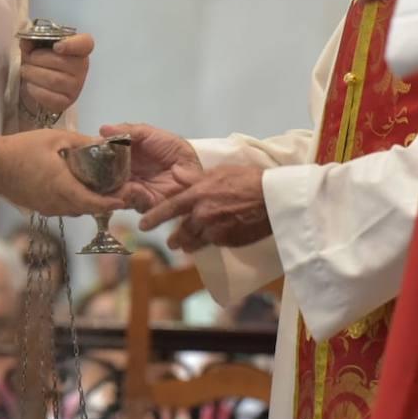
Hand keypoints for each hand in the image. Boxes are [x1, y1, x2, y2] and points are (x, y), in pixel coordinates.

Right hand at [0, 129, 124, 216]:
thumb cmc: (23, 148)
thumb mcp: (56, 138)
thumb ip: (82, 142)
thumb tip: (104, 143)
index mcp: (63, 187)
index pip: (93, 203)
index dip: (111, 203)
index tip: (125, 198)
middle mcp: (57, 203)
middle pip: (88, 209)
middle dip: (105, 203)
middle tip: (119, 191)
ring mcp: (47, 208)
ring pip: (76, 210)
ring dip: (90, 203)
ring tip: (102, 189)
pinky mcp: (39, 208)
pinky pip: (64, 208)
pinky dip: (75, 202)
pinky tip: (78, 188)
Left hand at [20, 33, 94, 116]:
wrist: (39, 85)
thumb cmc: (42, 62)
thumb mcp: (36, 47)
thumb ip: (32, 41)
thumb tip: (26, 41)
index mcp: (79, 49)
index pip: (85, 44)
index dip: (72, 44)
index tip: (57, 46)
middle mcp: (81, 67)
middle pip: (60, 61)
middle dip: (37, 59)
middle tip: (28, 59)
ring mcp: (76, 86)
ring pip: (54, 80)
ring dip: (33, 74)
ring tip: (26, 71)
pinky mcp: (66, 102)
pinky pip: (50, 96)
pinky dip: (35, 90)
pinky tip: (30, 85)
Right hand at [99, 122, 201, 211]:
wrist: (192, 170)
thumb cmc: (173, 151)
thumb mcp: (149, 134)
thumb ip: (127, 131)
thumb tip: (102, 129)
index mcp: (126, 157)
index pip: (104, 157)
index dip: (95, 155)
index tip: (88, 150)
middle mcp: (124, 174)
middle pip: (103, 176)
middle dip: (97, 173)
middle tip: (91, 166)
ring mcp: (130, 189)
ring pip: (110, 190)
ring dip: (108, 185)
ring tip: (108, 176)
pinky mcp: (140, 203)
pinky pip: (127, 200)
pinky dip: (125, 194)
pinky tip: (128, 186)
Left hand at [137, 164, 271, 251]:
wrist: (274, 199)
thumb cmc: (249, 179)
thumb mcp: (219, 172)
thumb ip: (194, 177)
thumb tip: (174, 172)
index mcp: (198, 195)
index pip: (169, 209)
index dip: (154, 218)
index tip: (143, 226)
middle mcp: (202, 215)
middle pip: (181, 232)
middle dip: (175, 238)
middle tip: (172, 241)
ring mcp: (215, 231)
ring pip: (195, 242)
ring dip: (190, 244)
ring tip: (187, 246)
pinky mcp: (228, 242)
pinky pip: (214, 244)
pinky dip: (211, 242)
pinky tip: (214, 240)